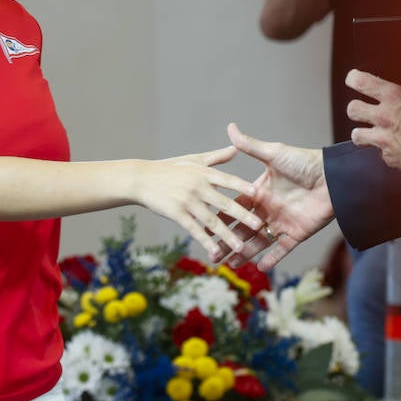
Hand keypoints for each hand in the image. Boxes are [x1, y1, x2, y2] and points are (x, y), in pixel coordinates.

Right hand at [136, 146, 264, 261]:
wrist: (141, 178)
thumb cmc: (169, 168)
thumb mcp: (193, 159)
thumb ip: (216, 157)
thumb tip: (236, 149)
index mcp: (204, 173)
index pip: (228, 180)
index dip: (243, 187)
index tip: (259, 194)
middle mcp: (197, 186)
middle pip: (224, 203)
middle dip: (242, 215)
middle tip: (259, 226)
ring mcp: (187, 201)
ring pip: (211, 220)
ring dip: (227, 235)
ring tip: (241, 247)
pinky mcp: (176, 214)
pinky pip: (194, 229)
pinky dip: (205, 241)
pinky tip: (215, 252)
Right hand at [215, 124, 335, 270]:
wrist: (333, 177)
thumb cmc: (304, 162)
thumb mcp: (274, 154)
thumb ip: (250, 146)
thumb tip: (230, 127)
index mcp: (259, 192)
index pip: (234, 207)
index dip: (220, 217)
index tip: (203, 226)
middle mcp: (268, 209)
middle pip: (242, 229)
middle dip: (227, 241)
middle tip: (211, 255)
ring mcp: (282, 223)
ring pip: (257, 242)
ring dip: (244, 253)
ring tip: (228, 264)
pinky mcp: (297, 234)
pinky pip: (282, 249)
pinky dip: (272, 259)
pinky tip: (259, 268)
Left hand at [345, 69, 400, 176]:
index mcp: (395, 97)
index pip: (361, 81)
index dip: (355, 80)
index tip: (354, 80)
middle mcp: (383, 116)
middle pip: (352, 109)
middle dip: (356, 110)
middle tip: (362, 111)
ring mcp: (382, 138)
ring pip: (356, 135)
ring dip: (362, 135)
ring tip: (368, 136)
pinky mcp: (387, 157)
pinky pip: (380, 154)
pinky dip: (386, 154)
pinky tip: (394, 152)